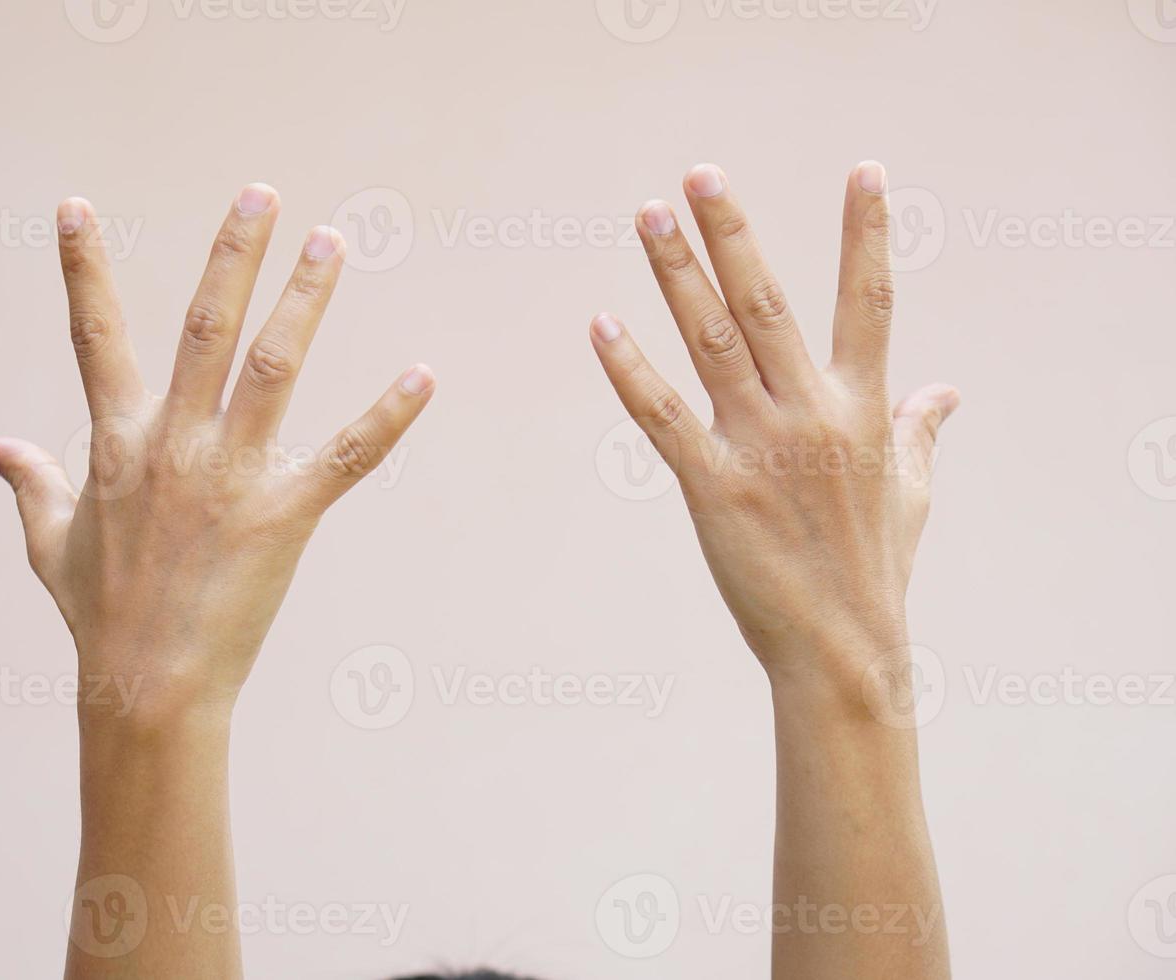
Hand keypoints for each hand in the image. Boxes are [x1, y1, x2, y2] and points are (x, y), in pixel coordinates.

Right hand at [0, 187, 434, 720]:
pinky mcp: (283, 515)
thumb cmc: (99, 616)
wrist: (145, 688)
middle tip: (263, 195)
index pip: (93, 338)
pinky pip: (345, 457)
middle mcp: (173, 445)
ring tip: (332, 243)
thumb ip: (28, 483)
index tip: (77, 206)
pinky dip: (387, 417)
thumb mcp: (49, 543)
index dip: (83, 269)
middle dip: (233, 256)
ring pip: (271, 366)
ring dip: (304, 301)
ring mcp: (229, 476)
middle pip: (204, 328)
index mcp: (116, 443)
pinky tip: (423, 376)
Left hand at [591, 162, 956, 692]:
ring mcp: (760, 448)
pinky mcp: (713, 488)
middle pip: (768, 305)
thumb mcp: (911, 493)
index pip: (871, 304)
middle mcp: (812, 416)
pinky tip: (602, 325)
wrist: (842, 650)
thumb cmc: (876, 569)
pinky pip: (663, 417)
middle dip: (734, 235)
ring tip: (648, 217)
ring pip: (712, 343)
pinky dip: (630, 370)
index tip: (865, 172)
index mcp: (865, 410)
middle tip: (700, 176)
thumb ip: (921, 431)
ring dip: (677, 276)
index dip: (867, 235)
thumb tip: (949, 391)